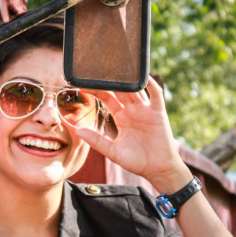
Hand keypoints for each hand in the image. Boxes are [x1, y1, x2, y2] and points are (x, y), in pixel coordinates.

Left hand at [71, 77, 191, 192]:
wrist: (157, 169)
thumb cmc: (137, 161)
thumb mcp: (112, 151)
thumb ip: (96, 140)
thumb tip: (77, 131)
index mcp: (121, 117)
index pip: (107, 97)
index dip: (95, 90)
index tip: (82, 84)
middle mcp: (132, 110)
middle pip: (120, 89)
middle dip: (109, 80)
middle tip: (97, 69)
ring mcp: (145, 110)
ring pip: (135, 89)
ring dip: (127, 79)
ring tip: (117, 66)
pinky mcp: (158, 113)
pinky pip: (156, 95)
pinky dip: (151, 85)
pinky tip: (143, 77)